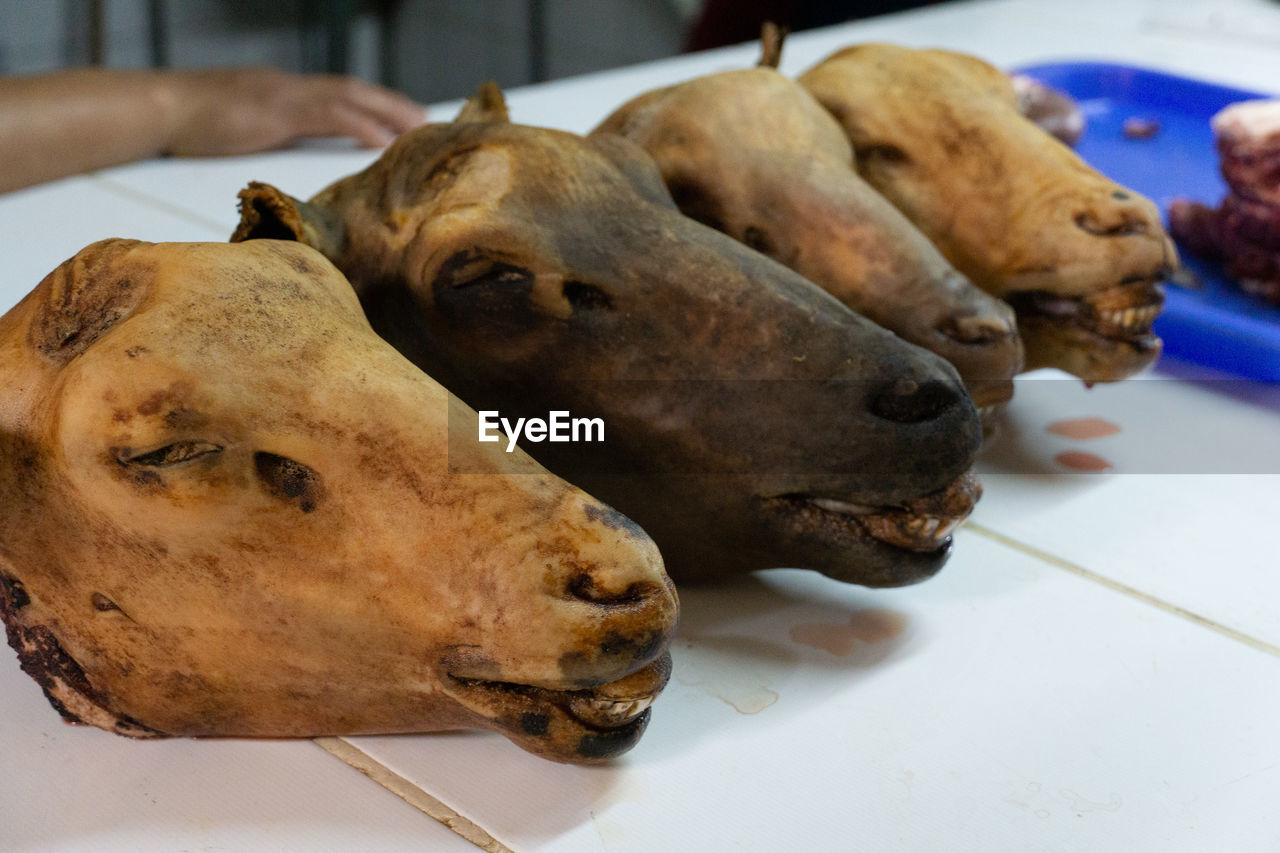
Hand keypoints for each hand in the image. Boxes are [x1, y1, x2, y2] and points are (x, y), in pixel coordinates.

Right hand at [163, 68, 425, 155]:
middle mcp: (290, 88)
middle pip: (353, 91)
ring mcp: (284, 96)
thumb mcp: (241, 127)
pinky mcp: (276, 111)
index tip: (402, 118)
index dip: (373, 105)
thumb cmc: (191, 124)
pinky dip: (359, 126)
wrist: (158, 107)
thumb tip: (292, 157)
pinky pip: (328, 115)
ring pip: (349, 98)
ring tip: (418, 130)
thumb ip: (270, 135)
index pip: (338, 95)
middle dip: (391, 105)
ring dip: (387, 113)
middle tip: (426, 122)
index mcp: (283, 92)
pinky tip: (382, 140)